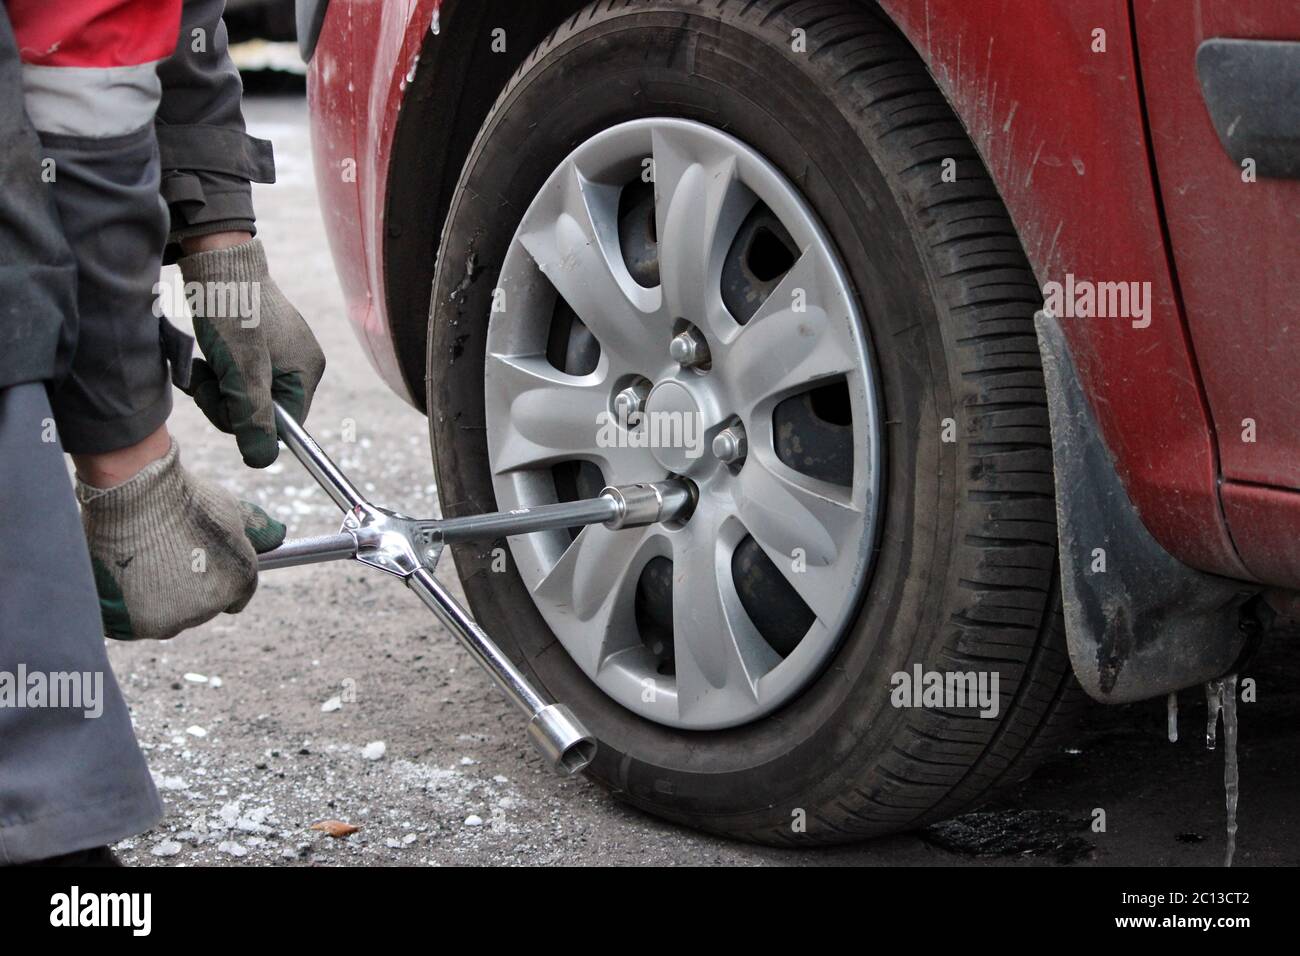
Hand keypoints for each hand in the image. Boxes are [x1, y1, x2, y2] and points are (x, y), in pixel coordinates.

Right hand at [78, 440, 285, 640]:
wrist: (134, 495)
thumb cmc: (183, 497)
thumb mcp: (228, 508)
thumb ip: (257, 528)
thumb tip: (279, 534)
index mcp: (239, 581)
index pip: (237, 595)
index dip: (219, 578)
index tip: (200, 564)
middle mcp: (211, 607)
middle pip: (201, 607)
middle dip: (189, 587)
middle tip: (166, 556)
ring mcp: (173, 619)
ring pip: (169, 617)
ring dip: (160, 599)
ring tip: (144, 563)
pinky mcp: (138, 626)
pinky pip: (138, 623)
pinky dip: (132, 608)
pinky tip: (126, 578)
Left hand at [178, 237, 324, 466]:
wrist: (216, 258)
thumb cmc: (232, 310)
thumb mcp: (241, 370)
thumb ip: (253, 417)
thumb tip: (261, 461)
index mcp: (306, 371)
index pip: (283, 425)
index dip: (248, 421)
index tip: (222, 397)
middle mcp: (299, 363)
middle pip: (261, 411)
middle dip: (227, 401)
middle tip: (206, 377)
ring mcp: (280, 352)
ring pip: (245, 394)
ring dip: (217, 387)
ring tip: (202, 366)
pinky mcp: (259, 342)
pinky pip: (239, 374)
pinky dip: (218, 372)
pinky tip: (206, 357)